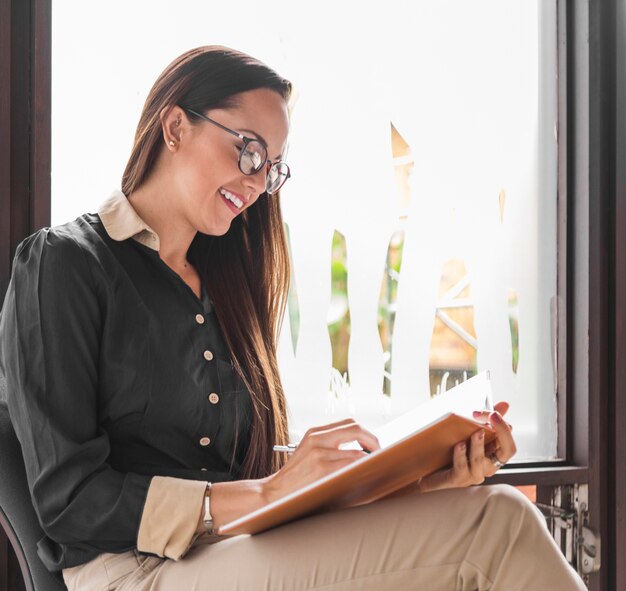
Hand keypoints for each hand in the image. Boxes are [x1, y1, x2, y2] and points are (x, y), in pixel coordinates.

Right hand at [263, 418, 380, 503]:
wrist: (273, 493)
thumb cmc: (295, 479)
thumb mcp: (308, 454)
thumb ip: (330, 447)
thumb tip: (361, 450)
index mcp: (314, 433)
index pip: (349, 423)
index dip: (366, 433)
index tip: (373, 445)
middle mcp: (317, 438)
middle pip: (356, 428)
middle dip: (373, 441)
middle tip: (379, 454)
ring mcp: (319, 453)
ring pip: (357, 450)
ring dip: (370, 459)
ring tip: (373, 467)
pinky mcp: (322, 469)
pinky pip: (350, 465)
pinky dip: (361, 469)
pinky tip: (364, 475)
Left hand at [417, 401, 516, 492]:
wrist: (427, 468)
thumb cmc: (450, 449)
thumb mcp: (468, 431)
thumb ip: (486, 420)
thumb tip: (505, 404)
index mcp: (493, 455)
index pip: (509, 445)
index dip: (505, 428)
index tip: (495, 413)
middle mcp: (487, 467)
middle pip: (506, 452)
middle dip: (501, 432)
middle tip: (492, 416)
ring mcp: (473, 474)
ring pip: (481, 460)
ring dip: (479, 444)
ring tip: (476, 431)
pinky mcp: (458, 479)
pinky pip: (462, 468)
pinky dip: (461, 455)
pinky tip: (459, 445)